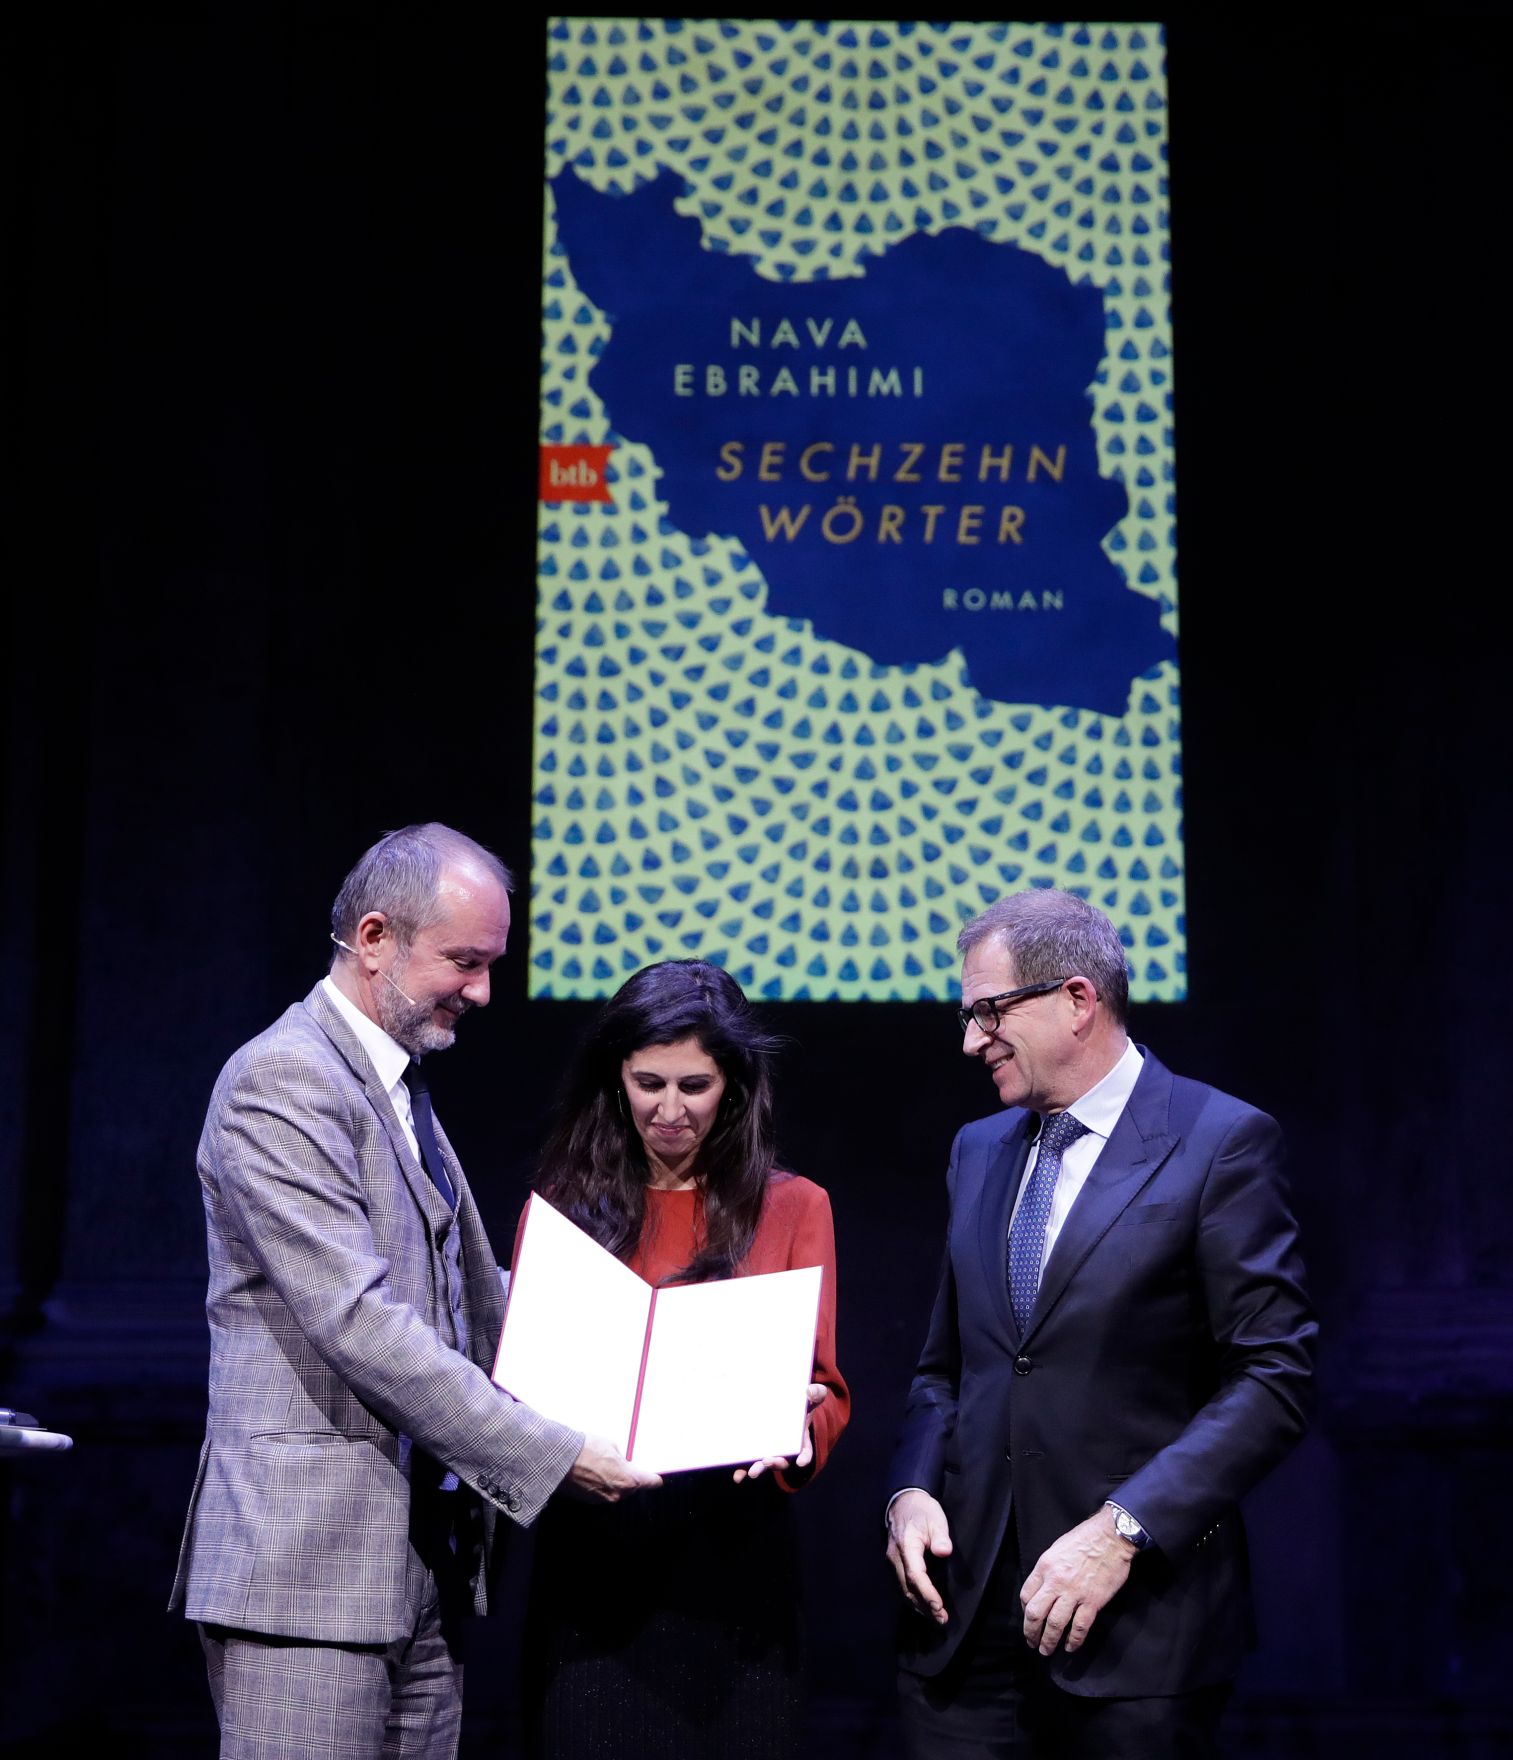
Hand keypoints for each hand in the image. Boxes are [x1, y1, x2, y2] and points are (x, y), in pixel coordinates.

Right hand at [562, 1433, 661, 1502]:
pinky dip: (600, 1485)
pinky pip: (602, 1493)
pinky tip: (591, 1472)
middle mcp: (619, 1494)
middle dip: (628, 1477)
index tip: (656, 1477)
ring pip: (616, 1491)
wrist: (561, 1460)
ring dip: (613, 1481)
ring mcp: (604, 1499)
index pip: (651, 1482)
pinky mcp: (590, 1501)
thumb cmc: (587, 1450)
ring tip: (601, 1466)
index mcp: (630, 1480)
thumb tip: (622, 1462)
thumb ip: (622, 1458)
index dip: (653, 1478)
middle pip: (632, 1488)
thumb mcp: (611, 1446)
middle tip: (620, 1464)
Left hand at [733, 1383, 827, 1482]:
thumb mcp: (811, 1398)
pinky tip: (738, 1476)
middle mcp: (786, 1450)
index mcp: (801, 1440)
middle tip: (767, 1460)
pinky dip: (743, 1470)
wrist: (786, 1407)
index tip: (801, 1461)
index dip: (804, 1457)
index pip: (805, 1451)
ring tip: (751, 1472)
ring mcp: (771, 1451)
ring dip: (758, 1469)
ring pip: (765, 1464)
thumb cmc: (800, 1405)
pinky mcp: (757, 1450)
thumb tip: (810, 1391)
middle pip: (783, 1461)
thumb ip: (816, 1394)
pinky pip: (750, 1463)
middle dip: (775, 1462)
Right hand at [886, 1489, 952, 1624]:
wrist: (903, 1501)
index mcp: (906, 1546)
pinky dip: (914, 1599)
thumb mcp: (935, 1518)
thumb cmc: (922, 1510)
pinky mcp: (895, 1564)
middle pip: (908, 1588)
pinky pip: (903, 1585)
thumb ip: (940, 1536)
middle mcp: (895, 1557)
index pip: (915, 1575)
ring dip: (919, 1606)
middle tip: (942, 1620)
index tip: (939, 1607)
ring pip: (903, 1590)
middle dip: (924, 1606)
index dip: (927, 1593)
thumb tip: (944, 1552)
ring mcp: (893, 1562)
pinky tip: (924, 1606)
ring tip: (936, 1618)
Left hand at [1019, 1506, 1135, 1654]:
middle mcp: (1056, 1582)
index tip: (1029, 1618)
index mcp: (1045, 1566)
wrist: (1111, 1537)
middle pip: (1035, 1613)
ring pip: (1055, 1624)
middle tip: (1032, 1643)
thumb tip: (1042, 1588)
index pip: (1026, 1595)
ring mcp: (1074, 1593)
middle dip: (1031, 1632)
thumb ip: (1048, 1569)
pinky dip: (1074, 1640)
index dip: (1025, 1610)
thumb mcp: (1056, 1549)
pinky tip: (1070, 1647)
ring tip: (1047, 1650)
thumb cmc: (1083, 1539)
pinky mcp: (1092, 1602)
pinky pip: (1079, 1627)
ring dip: (1049, 1641)